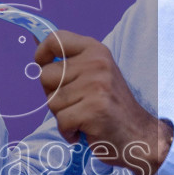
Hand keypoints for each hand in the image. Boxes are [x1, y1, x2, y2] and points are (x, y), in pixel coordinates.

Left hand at [34, 30, 169, 174]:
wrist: (138, 135)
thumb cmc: (110, 107)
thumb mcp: (94, 74)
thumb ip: (69, 63)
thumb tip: (35, 45)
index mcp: (95, 51)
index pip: (56, 39)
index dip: (42, 54)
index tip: (43, 65)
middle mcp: (97, 63)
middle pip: (45, 76)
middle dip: (53, 95)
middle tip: (76, 104)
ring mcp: (96, 85)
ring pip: (51, 102)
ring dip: (63, 116)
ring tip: (83, 117)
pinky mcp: (94, 109)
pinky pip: (61, 121)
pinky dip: (68, 132)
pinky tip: (84, 130)